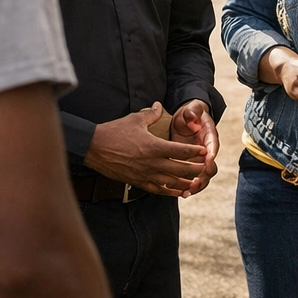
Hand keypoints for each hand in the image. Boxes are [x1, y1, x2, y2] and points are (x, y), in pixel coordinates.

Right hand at [85, 104, 209, 196]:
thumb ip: (152, 114)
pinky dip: (171, 192)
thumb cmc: (114, 132)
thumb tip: (159, 105)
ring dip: (187, 182)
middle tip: (206, 168)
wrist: (92, 148)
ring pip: (172, 182)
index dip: (195, 152)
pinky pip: (158, 190)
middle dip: (196, 169)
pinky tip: (181, 192)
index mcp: (154, 146)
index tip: (205, 151)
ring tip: (198, 182)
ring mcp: (145, 174)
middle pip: (181, 169)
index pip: (181, 151)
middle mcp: (152, 163)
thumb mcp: (135, 119)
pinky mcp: (137, 182)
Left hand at [170, 100, 219, 195]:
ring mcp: (200, 160)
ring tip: (189, 191)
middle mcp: (207, 151)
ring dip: (197, 184)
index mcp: (209, 136)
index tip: (209, 159)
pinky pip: (194, 179)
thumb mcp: (192, 109)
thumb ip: (193, 111)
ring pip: (203, 176)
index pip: (213, 145)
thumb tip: (192, 117)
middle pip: (211, 165)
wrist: (188, 119)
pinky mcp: (192, 166)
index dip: (212, 153)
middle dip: (205, 174)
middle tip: (197, 179)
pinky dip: (190, 188)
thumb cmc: (190, 113)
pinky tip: (183, 194)